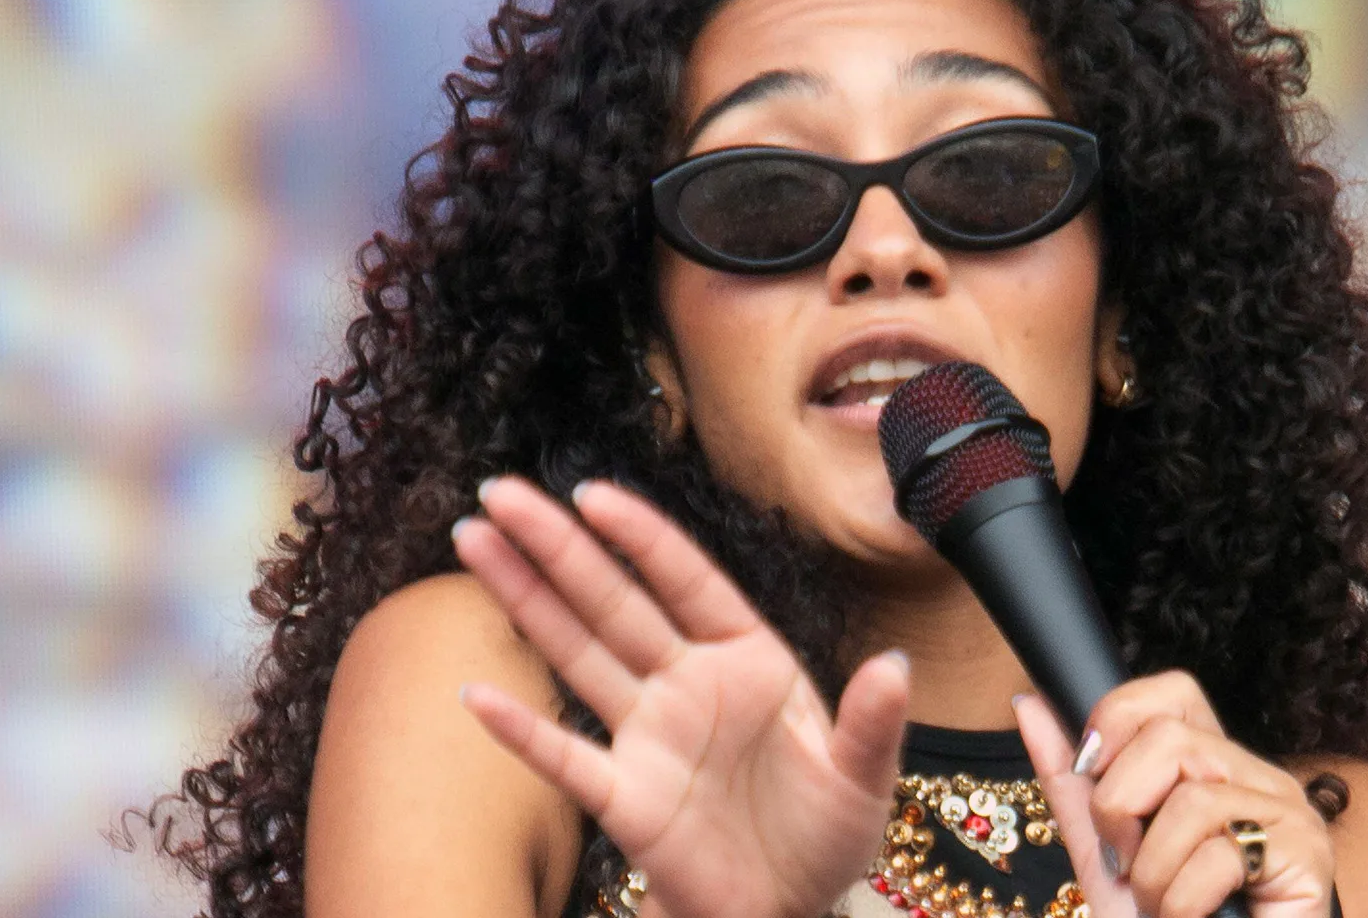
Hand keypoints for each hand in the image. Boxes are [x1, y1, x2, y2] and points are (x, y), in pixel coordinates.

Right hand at [453, 477, 910, 917]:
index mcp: (749, 659)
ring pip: (577, 654)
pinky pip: (566, 757)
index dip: (640, 535)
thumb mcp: (865, 778)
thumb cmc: (826, 834)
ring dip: (525, 600)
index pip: (686, 580)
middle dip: (556, 545)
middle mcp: (689, 684)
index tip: (590, 492)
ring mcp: (650, 736)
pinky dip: (522, 730)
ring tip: (473, 541)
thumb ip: (873, 723)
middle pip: (612, 601)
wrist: (787, 909)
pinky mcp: (626, 798)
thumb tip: (894, 666)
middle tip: (500, 492)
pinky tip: (478, 694)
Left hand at [1013, 673, 1332, 917]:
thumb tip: (1028, 703)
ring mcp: (1291, 814)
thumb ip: (1069, 780)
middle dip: (1120, 810)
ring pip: (1192, 799)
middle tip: (1129, 866)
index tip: (1094, 779)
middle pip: (1170, 738)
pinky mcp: (1309, 857)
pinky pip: (1220, 855)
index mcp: (1214, 769)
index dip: (1119, 721)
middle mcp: (1259, 779)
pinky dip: (1182, 904)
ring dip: (1153, 873)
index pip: (1173, 692)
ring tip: (1163, 906)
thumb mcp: (1101, 850)